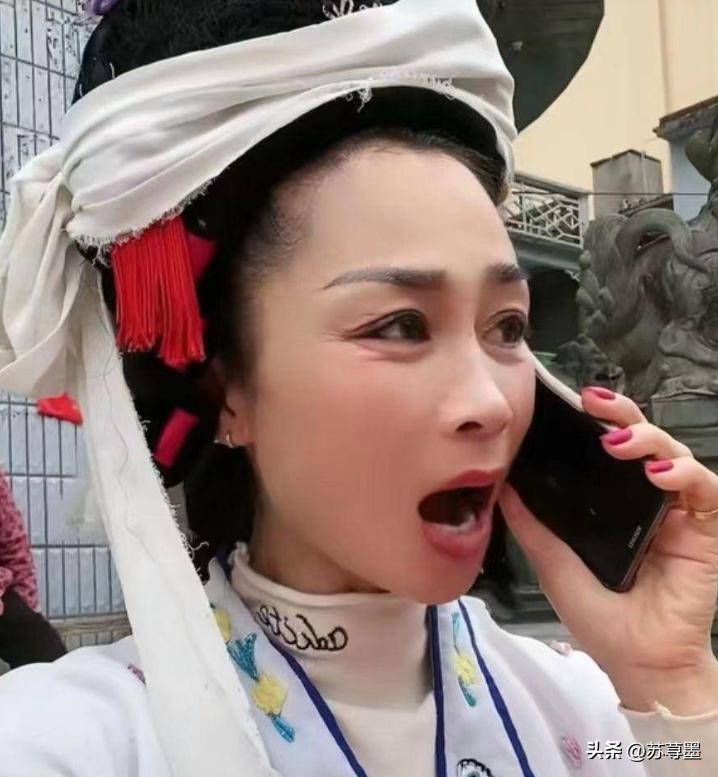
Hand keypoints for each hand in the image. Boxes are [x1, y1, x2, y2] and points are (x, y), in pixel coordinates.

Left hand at [498, 386, 717, 713]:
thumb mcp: (553, 563)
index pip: (608, 448)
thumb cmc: (598, 615)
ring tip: (617, 442)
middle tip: (594, 401)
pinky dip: (686, 473)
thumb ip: (532, 524)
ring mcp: (676, 512)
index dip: (595, 421)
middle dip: (621, 413)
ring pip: (674, 452)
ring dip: (648, 438)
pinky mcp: (705, 529)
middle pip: (641, 439)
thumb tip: (502, 485)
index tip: (570, 401)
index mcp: (611, 503)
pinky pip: (705, 488)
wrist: (637, 661)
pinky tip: (660, 474)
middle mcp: (645, 499)